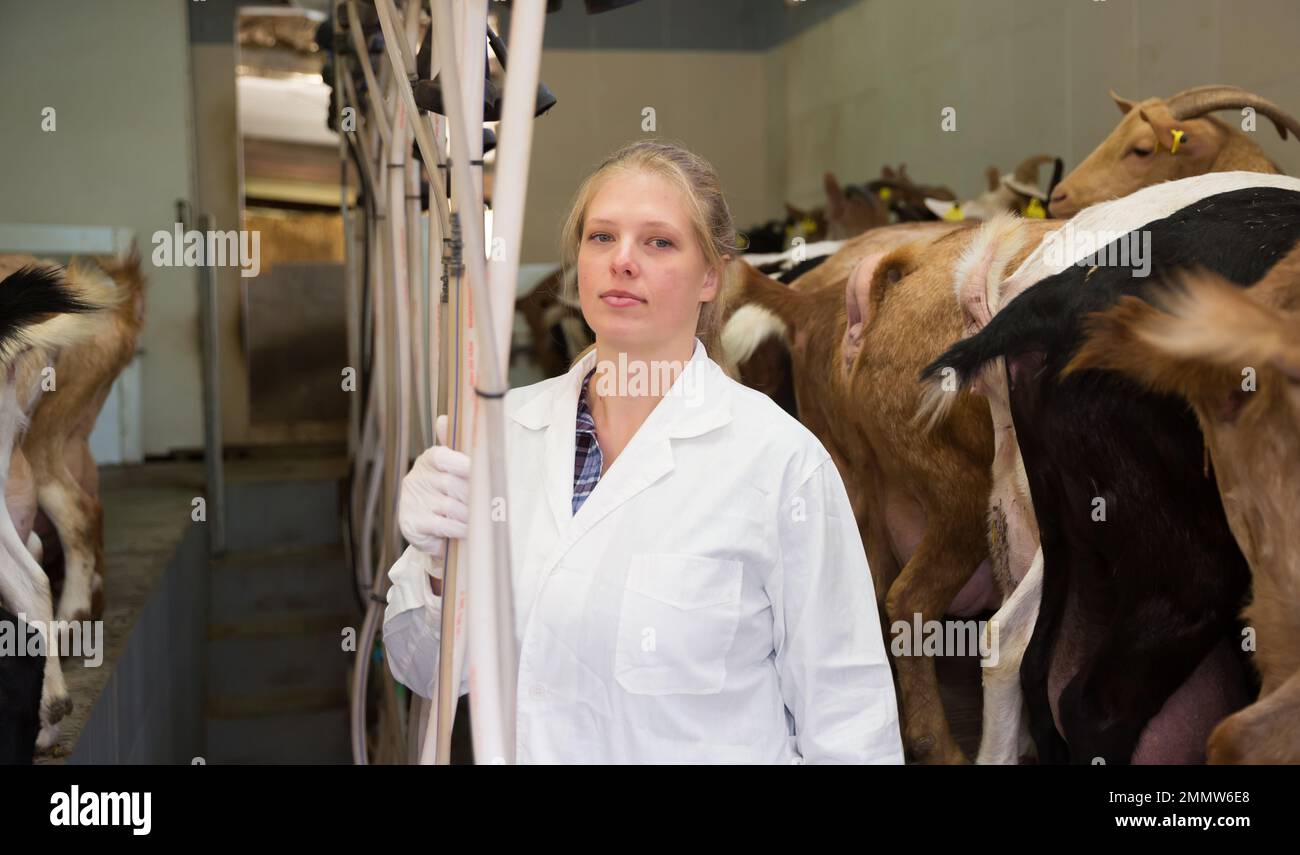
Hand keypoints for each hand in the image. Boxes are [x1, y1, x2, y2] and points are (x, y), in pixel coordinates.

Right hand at [398, 415, 469, 567]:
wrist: (429, 528)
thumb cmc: (448, 493)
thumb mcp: (454, 469)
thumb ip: (456, 446)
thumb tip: (444, 419)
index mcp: (429, 461)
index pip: (442, 457)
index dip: (462, 464)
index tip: (481, 472)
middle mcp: (416, 479)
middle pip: (451, 484)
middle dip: (474, 496)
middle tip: (491, 503)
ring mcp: (412, 501)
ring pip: (450, 506)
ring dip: (470, 515)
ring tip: (483, 520)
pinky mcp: (410, 523)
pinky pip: (441, 525)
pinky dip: (458, 528)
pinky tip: (468, 531)